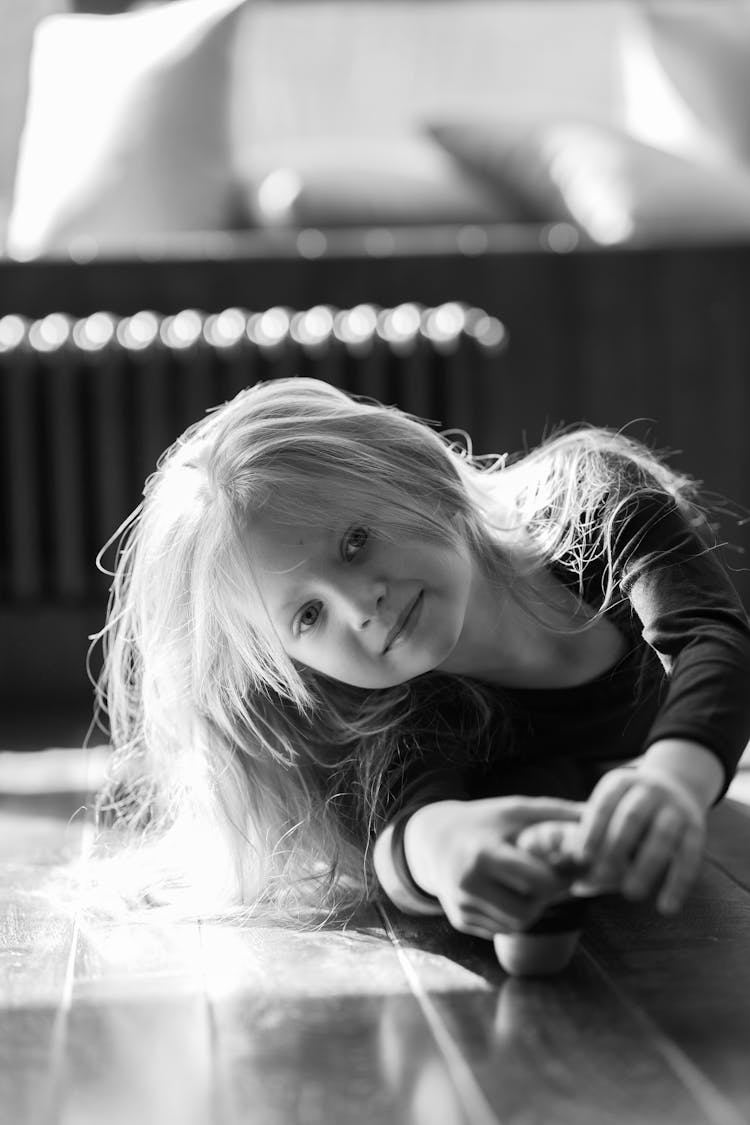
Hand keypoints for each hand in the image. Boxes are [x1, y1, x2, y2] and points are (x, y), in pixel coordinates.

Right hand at [405, 796, 584, 939]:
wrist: (434, 838)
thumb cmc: (484, 821)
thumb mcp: (515, 809)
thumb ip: (556, 813)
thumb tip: (598, 816)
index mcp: (484, 853)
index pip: (537, 882)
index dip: (558, 878)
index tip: (563, 868)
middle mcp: (468, 883)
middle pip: (527, 910)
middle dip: (545, 897)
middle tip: (548, 879)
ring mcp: (461, 905)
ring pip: (516, 925)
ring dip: (530, 908)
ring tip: (527, 885)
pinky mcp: (459, 920)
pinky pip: (500, 929)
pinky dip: (511, 915)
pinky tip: (508, 893)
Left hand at [575, 766, 705, 913]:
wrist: (677, 783)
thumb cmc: (629, 807)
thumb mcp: (611, 807)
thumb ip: (592, 837)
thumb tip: (572, 878)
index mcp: (621, 782)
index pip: (604, 804)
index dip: (592, 830)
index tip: (579, 858)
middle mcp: (650, 790)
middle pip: (631, 818)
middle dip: (615, 849)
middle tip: (600, 878)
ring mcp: (675, 807)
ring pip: (661, 837)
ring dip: (646, 866)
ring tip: (630, 893)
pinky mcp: (696, 828)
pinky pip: (689, 857)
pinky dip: (677, 883)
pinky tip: (666, 907)